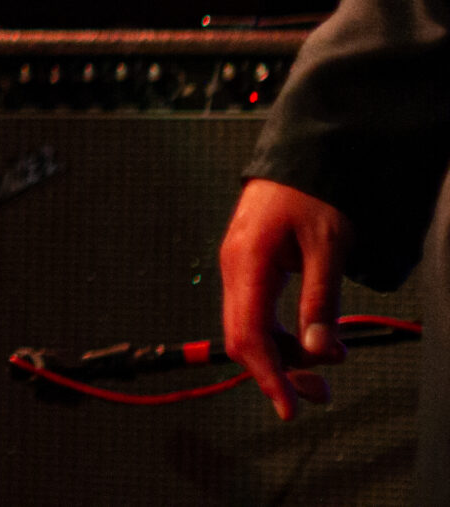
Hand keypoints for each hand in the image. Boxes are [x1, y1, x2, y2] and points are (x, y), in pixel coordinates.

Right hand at [219, 177, 354, 419]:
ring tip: (331, 358)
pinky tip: (315, 337)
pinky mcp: (248, 267)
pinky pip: (258, 311)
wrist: (300, 158)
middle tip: (321, 392)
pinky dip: (285, 333)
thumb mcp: (327, 248)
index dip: (268, 376)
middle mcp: (233, 269)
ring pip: (253, 328)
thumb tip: (318, 350)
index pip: (248, 336)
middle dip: (281, 371)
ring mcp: (237, 267)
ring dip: (288, 353)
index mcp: (246, 264)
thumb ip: (320, 300)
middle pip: (245, 338)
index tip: (288, 407)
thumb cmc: (311, 194)